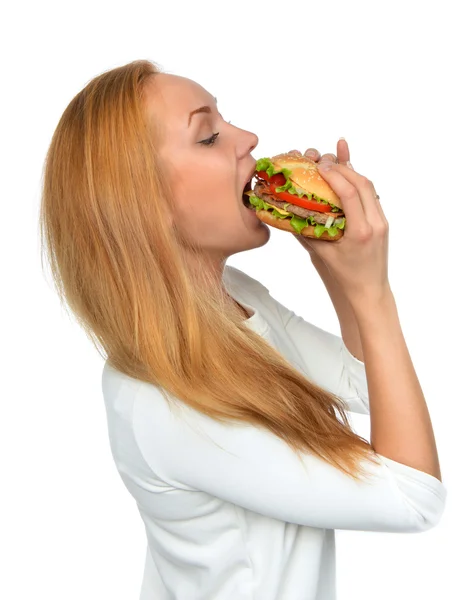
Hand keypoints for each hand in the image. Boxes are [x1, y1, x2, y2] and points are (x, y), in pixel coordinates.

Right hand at [287, 141, 389, 304]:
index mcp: (360, 232)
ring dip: (353, 174)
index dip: (335, 176)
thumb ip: (307, 232)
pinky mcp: (383, 222)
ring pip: (370, 187)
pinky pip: (372, 196)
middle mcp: (375, 223)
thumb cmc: (344, 275)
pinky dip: (359, 184)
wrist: (369, 289)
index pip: (350, 194)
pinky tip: (347, 179)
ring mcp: (382, 222)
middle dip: (344, 168)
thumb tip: (290, 212)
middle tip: (325, 162)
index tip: (320, 166)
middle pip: (363, 184)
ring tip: (335, 166)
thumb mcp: (322, 254)